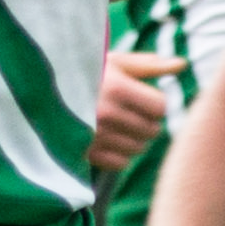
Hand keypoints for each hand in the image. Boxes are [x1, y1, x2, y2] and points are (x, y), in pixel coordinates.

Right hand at [90, 50, 182, 175]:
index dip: (156, 103)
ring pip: (139, 148)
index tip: (143, 98)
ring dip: (135, 139)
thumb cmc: (86, 72)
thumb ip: (149, 65)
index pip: (160, 107)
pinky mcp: (85, 154)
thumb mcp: (115, 62)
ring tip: (120, 124)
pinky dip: (120, 154)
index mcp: (117, 88)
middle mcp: (106, 114)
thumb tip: (183, 65)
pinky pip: (121, 163)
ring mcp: (95, 137)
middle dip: (147, 122)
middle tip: (132, 111)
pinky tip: (110, 139)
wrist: (41, 91)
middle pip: (152, 130)